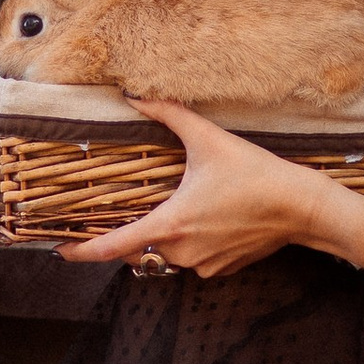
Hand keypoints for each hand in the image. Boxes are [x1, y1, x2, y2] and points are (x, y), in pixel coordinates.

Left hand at [66, 100, 334, 278]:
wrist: (301, 207)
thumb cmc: (256, 174)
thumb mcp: (209, 140)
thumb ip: (170, 115)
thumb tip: (137, 93)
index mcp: (169, 225)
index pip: (113, 246)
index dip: (83, 251)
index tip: (62, 252)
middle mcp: (181, 252)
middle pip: (140, 249)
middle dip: (134, 233)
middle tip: (134, 213)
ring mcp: (202, 265)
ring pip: (168, 255)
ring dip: (167, 236)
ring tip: (187, 207)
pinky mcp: (222, 269)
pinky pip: (194, 259)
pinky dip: (193, 243)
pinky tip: (212, 219)